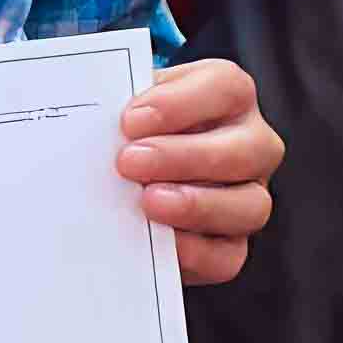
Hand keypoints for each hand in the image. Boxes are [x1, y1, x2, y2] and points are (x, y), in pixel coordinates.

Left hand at [114, 53, 282, 286]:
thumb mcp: (123, 108)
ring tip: (148, 202)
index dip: (183, 103)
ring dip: (197, 205)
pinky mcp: (231, 242)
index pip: (226, 88)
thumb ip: (117, 108)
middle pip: (248, 148)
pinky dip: (196, 251)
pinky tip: (161, 243)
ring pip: (251, 205)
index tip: (132, 119)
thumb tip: (90, 122)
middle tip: (130, 162)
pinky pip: (230, 255)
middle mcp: (250, 144)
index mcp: (227, 98)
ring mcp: (248, 195)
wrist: (118, 174)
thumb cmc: (125, 132)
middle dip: (186, 156)